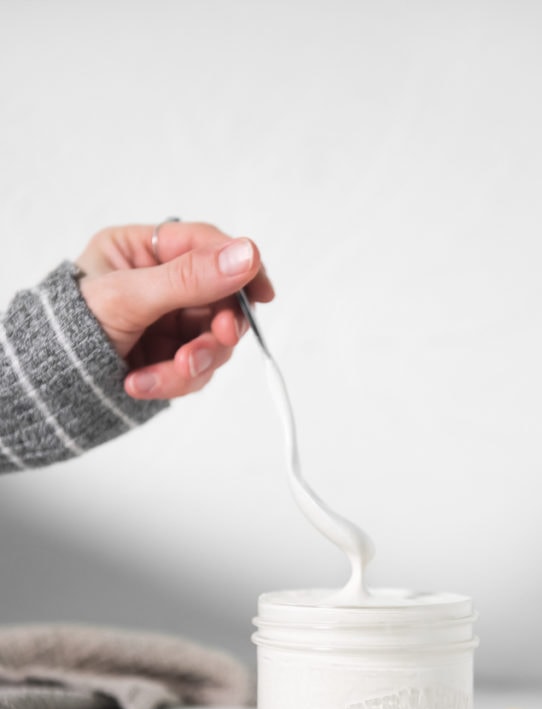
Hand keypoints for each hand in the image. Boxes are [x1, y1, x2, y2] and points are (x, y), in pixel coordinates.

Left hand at [76, 221, 274, 399]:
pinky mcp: (168, 359)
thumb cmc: (68, 331)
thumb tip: (247, 254)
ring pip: (212, 341)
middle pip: (219, 299)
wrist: (42, 392)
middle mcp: (159, 284)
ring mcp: (166, 324)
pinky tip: (138, 385)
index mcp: (141, 250)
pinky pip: (194, 370)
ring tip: (167, 374)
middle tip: (217, 341)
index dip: (240, 266)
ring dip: (195, 362)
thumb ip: (189, 278)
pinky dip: (173, 382)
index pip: (205, 245)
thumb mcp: (128, 297)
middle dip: (217, 329)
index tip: (262, 293)